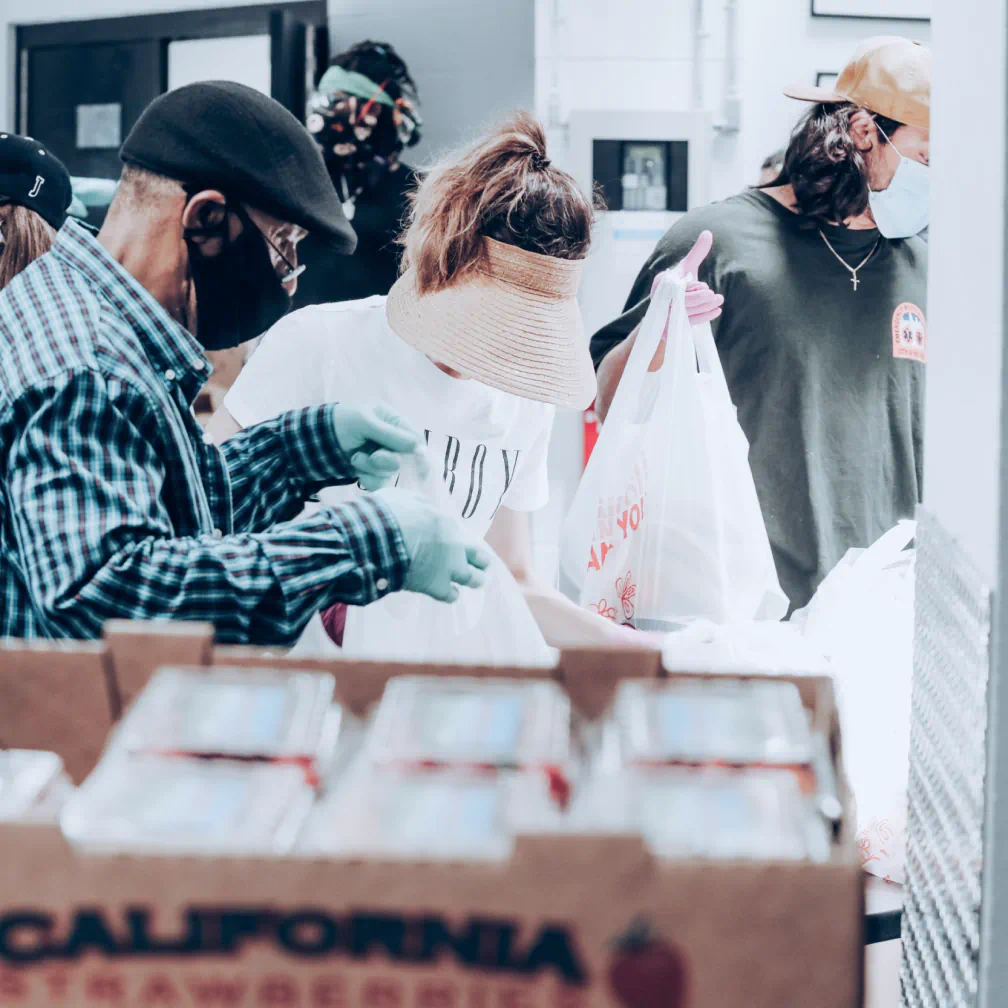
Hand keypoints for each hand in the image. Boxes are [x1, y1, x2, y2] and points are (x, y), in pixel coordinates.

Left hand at [330, 404, 421, 490]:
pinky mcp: (371, 470)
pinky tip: (356, 470)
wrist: (311, 440)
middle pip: (405, 458)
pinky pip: (380, 481)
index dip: (419, 453)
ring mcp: (381, 456)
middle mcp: (390, 439)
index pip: (415, 438)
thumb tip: (418, 448)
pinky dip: (368, 478)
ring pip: (391, 472)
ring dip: (373, 468)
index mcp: (392, 420)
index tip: (420, 467)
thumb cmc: (339, 423)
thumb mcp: (365, 422)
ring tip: (355, 458)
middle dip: (387, 461)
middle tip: (374, 457)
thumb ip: (391, 435)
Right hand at [375, 488, 490, 601]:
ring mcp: (448, 568)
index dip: (460, 540)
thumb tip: (423, 507)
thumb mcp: (405, 498)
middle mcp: (454, 546)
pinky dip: (451, 594)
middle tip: (484, 565)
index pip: (461, 533)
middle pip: (478, 557)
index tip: (459, 544)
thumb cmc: (388, 515)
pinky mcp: (436, 586)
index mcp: (446, 523)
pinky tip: (451, 594)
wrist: (377, 540)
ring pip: (473, 578)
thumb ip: (419, 504)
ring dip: (475, 579)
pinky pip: (450, 595)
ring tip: (477, 581)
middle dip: (481, 561)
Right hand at [644, 230, 722, 371]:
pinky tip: (716, 310)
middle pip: (683, 301)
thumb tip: (708, 233)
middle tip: (717, 296)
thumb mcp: (686, 267)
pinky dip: (703, 317)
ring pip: (686, 313)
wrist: (665, 309)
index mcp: (661, 283)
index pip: (678, 288)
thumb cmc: (678, 285)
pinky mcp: (669, 328)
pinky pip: (687, 323)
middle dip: (701, 299)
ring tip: (719, 300)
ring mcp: (664, 315)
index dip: (694, 289)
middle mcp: (660, 300)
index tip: (706, 286)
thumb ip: (697, 252)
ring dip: (705, 307)